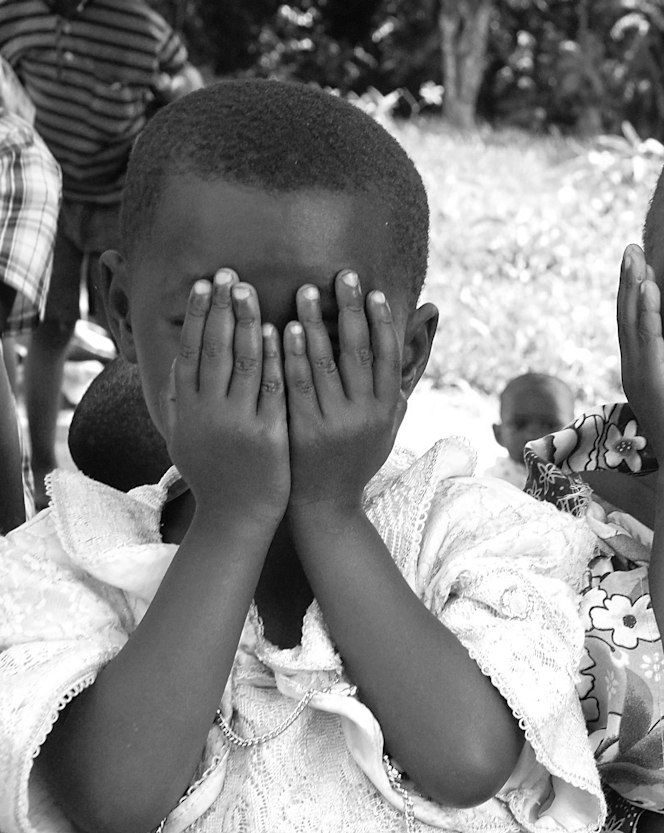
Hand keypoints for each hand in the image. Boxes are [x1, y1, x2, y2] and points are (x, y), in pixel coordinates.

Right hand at [161, 270, 289, 528]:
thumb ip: (177, 403)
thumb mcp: (184, 439)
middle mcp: (207, 412)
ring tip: (251, 291)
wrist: (236, 519)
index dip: (195, 316)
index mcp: (186, 409)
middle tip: (229, 274)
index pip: (189, 351)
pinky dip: (274, 358)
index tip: (203, 285)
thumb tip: (175, 366)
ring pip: (242, 363)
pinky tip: (280, 331)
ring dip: (247, 323)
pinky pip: (272, 388)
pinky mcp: (267, 435)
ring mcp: (237, 423)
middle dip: (221, 308)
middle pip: (213, 349)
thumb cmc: (212, 477)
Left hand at [285, 271, 405, 513]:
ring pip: (325, 363)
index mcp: (385, 410)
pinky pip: (297, 383)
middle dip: (351, 310)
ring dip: (316, 323)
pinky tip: (284, 328)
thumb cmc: (354, 462)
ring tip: (307, 291)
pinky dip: (291, 353)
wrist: (325, 505)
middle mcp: (364, 415)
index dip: (381, 321)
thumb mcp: (384, 432)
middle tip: (343, 275)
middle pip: (358, 352)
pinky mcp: (304, 429)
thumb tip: (410, 352)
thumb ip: (393, 394)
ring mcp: (333, 423)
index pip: (386, 357)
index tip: (372, 291)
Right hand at [617, 244, 663, 473]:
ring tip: (635, 257)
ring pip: (632, 322)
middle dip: (627, 280)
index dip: (632, 293)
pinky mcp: (653, 381)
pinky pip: (648, 338)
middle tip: (630, 248)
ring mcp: (639, 376)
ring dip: (633, 286)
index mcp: (640, 373)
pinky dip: (647, 310)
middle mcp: (633, 371)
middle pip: (626, 316)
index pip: (633, 324)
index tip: (637, 265)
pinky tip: (649, 286)